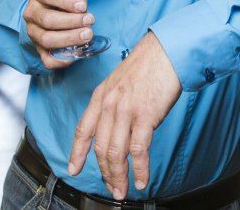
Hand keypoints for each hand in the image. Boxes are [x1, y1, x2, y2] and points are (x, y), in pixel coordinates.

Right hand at [23, 0, 94, 69]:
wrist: (51, 10)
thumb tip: (81, 8)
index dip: (66, 1)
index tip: (82, 6)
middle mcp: (31, 12)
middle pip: (47, 20)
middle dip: (72, 22)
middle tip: (89, 20)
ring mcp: (32, 32)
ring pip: (47, 39)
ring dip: (70, 38)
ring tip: (87, 34)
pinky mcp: (38, 49)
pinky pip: (47, 60)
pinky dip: (63, 60)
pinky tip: (77, 52)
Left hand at [68, 32, 181, 199]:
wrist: (166, 50)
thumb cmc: (148, 64)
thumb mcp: (121, 82)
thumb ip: (115, 105)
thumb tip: (121, 131)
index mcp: (101, 96)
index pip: (83, 129)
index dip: (77, 152)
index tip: (73, 169)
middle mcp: (109, 105)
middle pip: (100, 148)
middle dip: (105, 173)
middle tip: (111, 189)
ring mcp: (126, 111)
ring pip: (116, 153)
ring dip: (119, 176)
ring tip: (122, 190)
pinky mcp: (145, 115)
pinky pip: (139, 150)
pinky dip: (140, 169)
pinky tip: (141, 179)